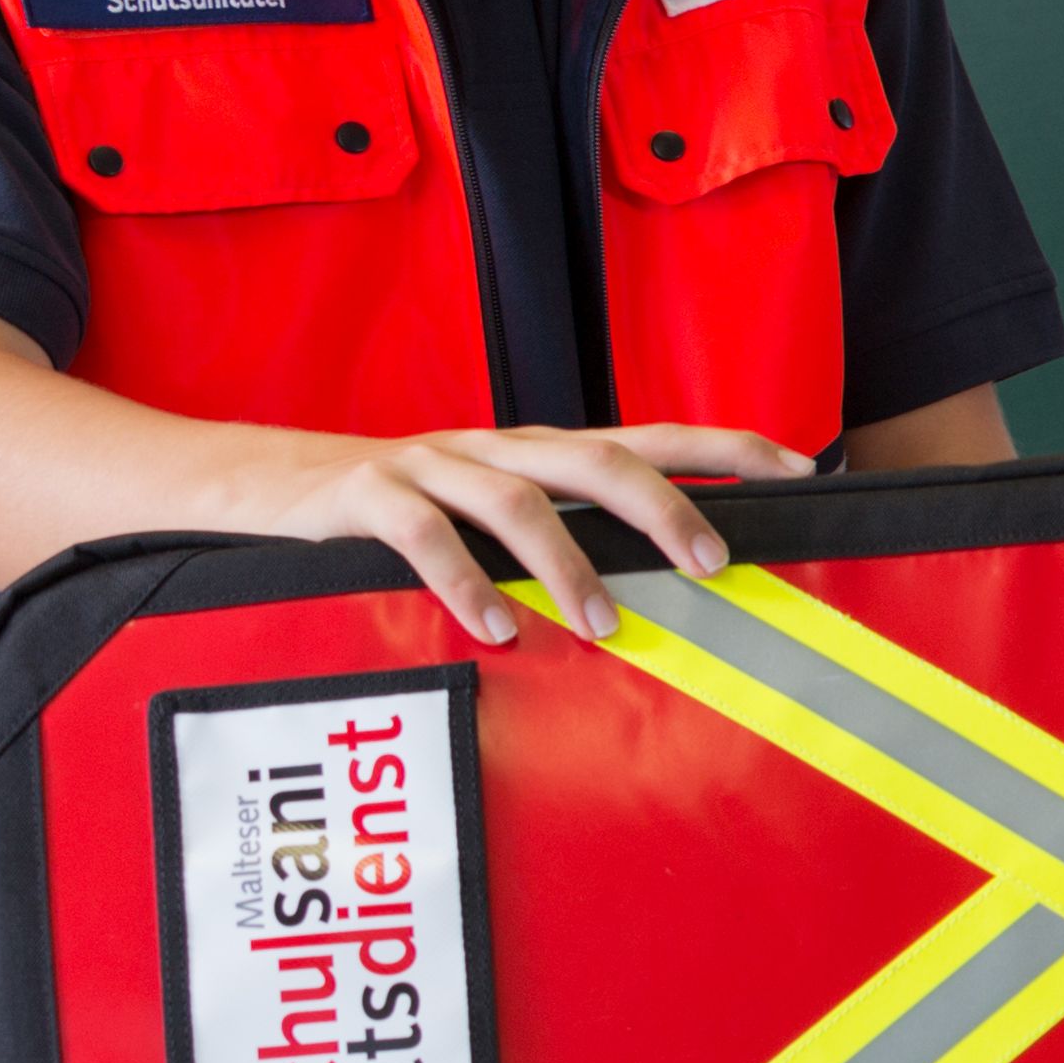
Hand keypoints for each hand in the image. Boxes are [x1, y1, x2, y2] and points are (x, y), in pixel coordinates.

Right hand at [223, 420, 810, 645]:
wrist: (258, 481)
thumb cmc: (399, 511)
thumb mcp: (491, 514)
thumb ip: (567, 537)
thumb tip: (662, 588)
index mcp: (537, 451)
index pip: (651, 434)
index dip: (729, 445)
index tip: (805, 468)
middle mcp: (496, 447)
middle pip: (598, 458)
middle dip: (665, 507)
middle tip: (715, 565)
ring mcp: (431, 465)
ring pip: (517, 500)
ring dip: (568, 564)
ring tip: (605, 624)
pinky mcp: (366, 496)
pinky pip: (424, 535)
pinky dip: (464, 582)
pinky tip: (495, 628)